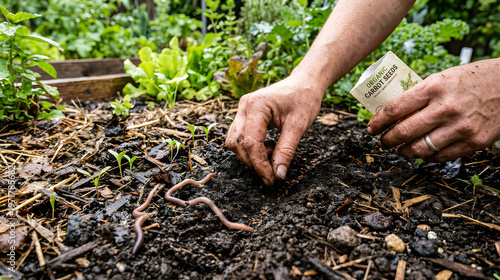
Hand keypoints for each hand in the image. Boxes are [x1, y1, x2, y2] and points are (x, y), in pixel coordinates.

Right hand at [225, 75, 323, 184]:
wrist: (305, 83)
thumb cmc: (304, 99)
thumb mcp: (299, 126)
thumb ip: (286, 150)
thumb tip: (278, 174)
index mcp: (256, 105)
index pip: (250, 142)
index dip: (259, 164)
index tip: (271, 179)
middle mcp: (244, 106)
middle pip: (237, 144)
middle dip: (253, 162)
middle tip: (273, 172)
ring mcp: (242, 109)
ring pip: (234, 142)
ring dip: (250, 155)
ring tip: (273, 153)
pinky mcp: (244, 114)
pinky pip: (239, 136)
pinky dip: (251, 148)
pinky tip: (268, 146)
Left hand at [367, 58, 499, 161]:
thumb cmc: (474, 79)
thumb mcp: (443, 78)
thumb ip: (421, 95)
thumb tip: (395, 112)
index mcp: (434, 87)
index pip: (395, 109)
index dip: (378, 122)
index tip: (371, 128)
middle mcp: (446, 108)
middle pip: (404, 132)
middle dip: (387, 140)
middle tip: (382, 142)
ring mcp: (461, 127)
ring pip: (420, 149)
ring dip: (404, 152)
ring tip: (400, 150)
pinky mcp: (474, 142)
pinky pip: (442, 156)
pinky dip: (428, 157)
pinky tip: (423, 153)